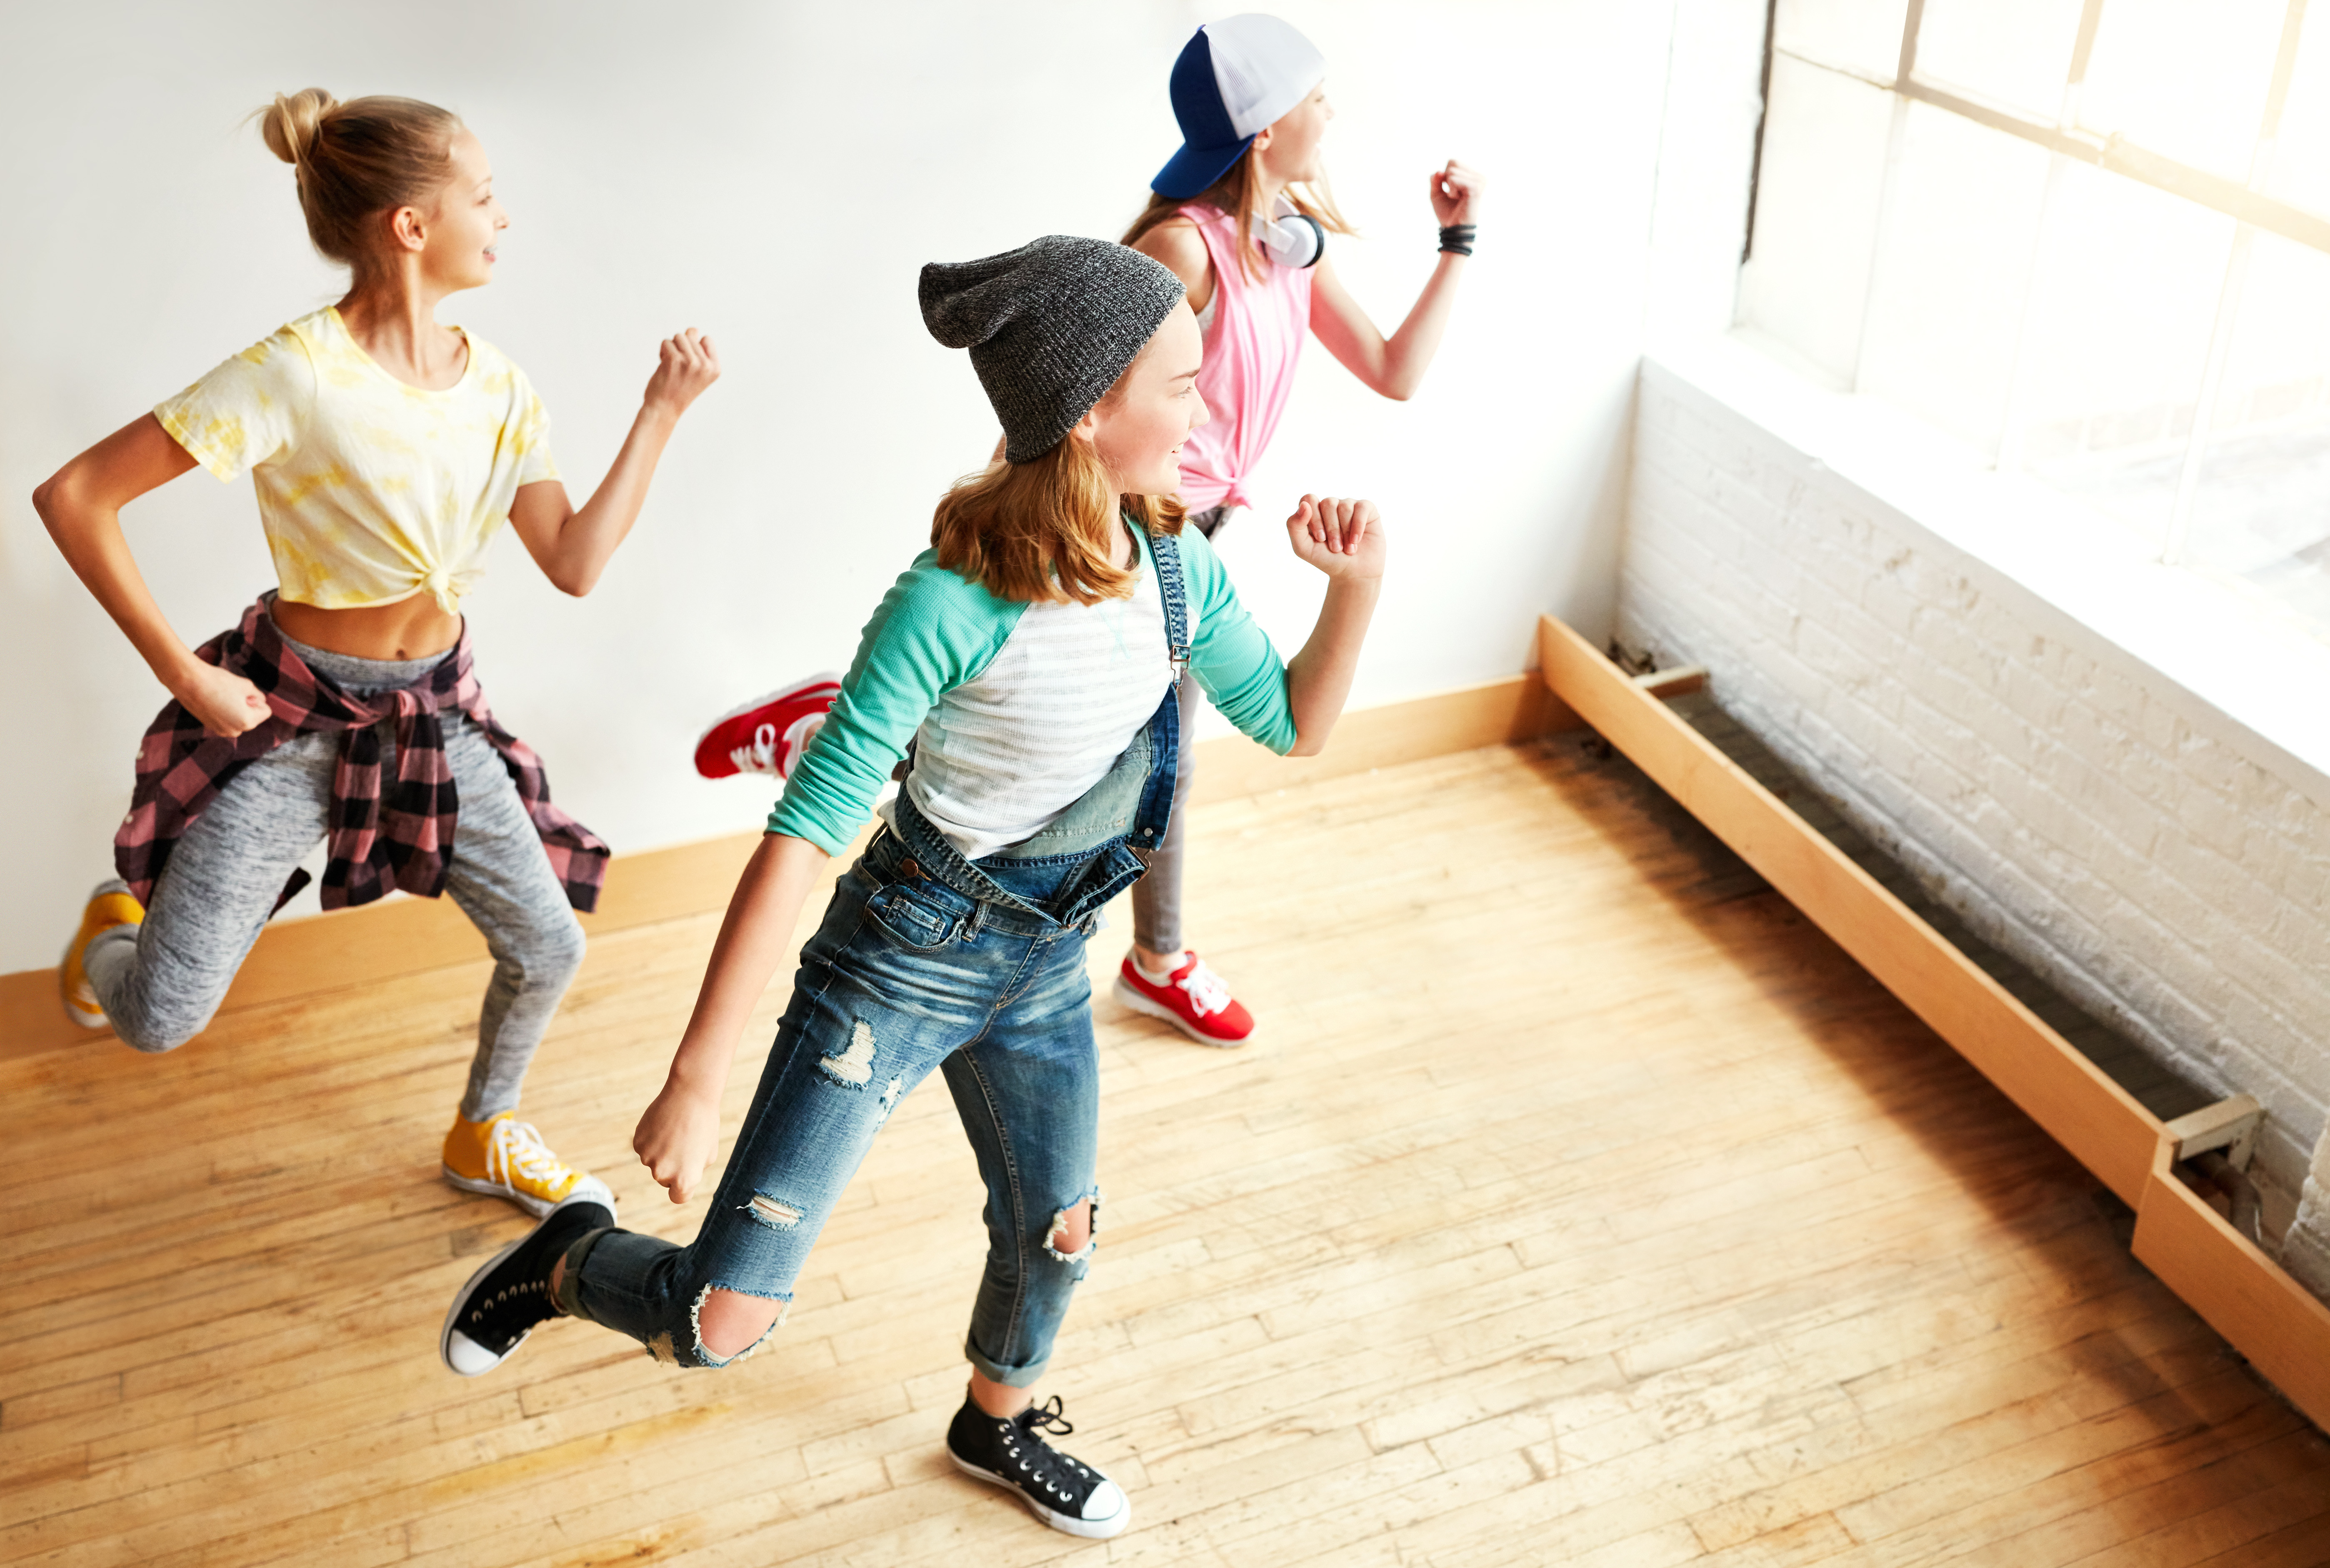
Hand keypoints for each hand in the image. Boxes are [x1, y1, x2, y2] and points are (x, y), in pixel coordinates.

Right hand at [172, 660, 270, 738]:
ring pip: (238, 719)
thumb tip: (259, 700)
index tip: (243, 692)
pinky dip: (224, 712)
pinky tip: (214, 700)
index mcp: (247, 722)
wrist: (188, 682)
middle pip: (252, 717)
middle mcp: (235, 731)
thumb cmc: (218, 682)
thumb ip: (258, 695)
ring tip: (222, 697)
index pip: (266, 711)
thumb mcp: (246, 685)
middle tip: (232, 693)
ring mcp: (220, 731)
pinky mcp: (209, 727)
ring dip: (236, 709)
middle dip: (247, 706)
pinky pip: (226, 720)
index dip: (257, 699)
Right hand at [634, 1076, 722, 1202]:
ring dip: (662, 1151)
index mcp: (684, 1180)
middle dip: (673, 1166)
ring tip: (675, 1131)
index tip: (684, 1175)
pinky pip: (644, 1148)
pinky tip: (663, 1125)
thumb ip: (692, 1172)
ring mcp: (647, 1159)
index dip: (682, 1187)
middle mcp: (662, 1173)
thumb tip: (679, 1178)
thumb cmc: (704, 1125)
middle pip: (665, 1179)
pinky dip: (652, 1140)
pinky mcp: (637, 1143)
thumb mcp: (708, 1155)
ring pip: (654, 1162)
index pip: (678, 1197)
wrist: (690, 1095)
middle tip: (684, 1143)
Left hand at [642, 328, 720, 419]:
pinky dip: (662, 352)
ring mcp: (691, 362)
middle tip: (678, 367)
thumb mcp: (697, 371)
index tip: (690, 364)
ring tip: (671, 365)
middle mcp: (705, 365)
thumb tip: (693, 329)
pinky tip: (664, 366)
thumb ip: (698, 350)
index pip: (706, 339)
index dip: (695, 348)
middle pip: (691, 336)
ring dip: (671, 348)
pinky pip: (666, 342)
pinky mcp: (675, 360)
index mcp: (715, 368)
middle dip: (681, 347)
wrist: (664, 408)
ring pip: (678, 337)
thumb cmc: (678, 389)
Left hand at [1286, 495, 1386, 583]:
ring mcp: (1349, 505)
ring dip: (1346, 532)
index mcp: (1314, 511)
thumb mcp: (1303, 548)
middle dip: (1332, 529)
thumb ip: (1294, 526)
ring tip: (1348, 549)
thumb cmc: (1327, 560)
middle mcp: (1331, 505)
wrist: (1353, 573)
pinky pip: (1362, 507)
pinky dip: (1358, 526)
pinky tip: (1357, 540)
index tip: (1320, 539)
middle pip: (1328, 503)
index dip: (1315, 519)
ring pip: (1345, 506)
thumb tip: (1304, 505)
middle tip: (1336, 548)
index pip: (1309, 499)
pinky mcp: (1366, 509)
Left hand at [1429, 160, 1482, 227]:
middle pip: (1453, 163)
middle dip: (1447, 179)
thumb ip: (1435, 180)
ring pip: (1452, 171)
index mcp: (1472, 176)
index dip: (1445, 176)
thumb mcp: (1436, 193)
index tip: (1451, 191)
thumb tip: (1438, 171)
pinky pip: (1454, 179)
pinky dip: (1451, 190)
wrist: (1453, 228)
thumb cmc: (1447, 212)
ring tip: (1457, 198)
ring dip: (1449, 187)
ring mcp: (1479, 181)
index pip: (1453, 162)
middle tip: (1454, 195)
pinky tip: (1459, 199)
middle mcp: (1478, 177)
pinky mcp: (1476, 188)